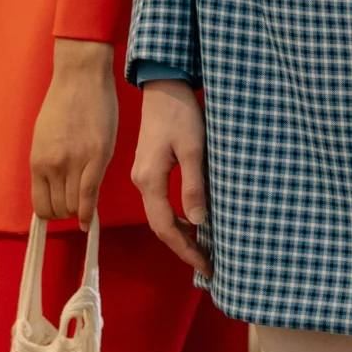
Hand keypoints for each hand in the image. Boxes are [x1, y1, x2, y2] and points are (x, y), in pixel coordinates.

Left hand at [31, 40, 117, 223]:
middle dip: (68, 212)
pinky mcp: (97, 158)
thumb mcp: (45, 138)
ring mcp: (75, 163)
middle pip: (59, 209)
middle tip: (76, 203)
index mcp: (38, 161)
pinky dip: (89, 214)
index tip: (60, 209)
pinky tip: (90, 223)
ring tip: (86, 201)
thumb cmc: (64, 103)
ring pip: (75, 206)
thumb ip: (48, 164)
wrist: (82, 77)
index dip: (52, 213)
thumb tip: (53, 189)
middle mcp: (53, 166)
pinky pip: (90, 197)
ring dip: (80, 210)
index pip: (40, 206)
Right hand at [131, 78, 210, 273]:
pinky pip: (161, 202)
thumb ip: (193, 186)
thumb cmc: (180, 113)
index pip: (166, 227)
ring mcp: (143, 174)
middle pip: (160, 226)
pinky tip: (194, 220)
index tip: (207, 267)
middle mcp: (142, 181)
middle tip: (209, 264)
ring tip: (204, 249)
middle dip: (183, 248)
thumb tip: (198, 223)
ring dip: (180, 234)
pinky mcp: (149, 167)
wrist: (164, 85)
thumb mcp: (193, 149)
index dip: (186, 250)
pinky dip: (177, 217)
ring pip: (160, 215)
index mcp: (150, 180)